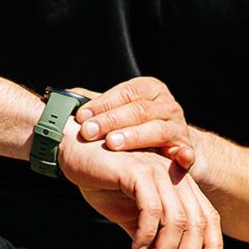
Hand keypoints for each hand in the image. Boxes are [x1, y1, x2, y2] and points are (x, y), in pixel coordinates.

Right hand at [59, 121, 222, 248]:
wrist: (76, 152)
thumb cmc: (105, 183)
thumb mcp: (132, 214)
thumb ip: (150, 233)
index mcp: (180, 185)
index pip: (209, 217)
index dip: (212, 244)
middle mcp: (175, 176)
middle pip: (198, 221)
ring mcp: (158, 171)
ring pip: (177, 218)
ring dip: (165, 248)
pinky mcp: (137, 170)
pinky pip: (151, 208)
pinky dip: (146, 234)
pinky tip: (136, 247)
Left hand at [75, 77, 195, 169]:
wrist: (172, 148)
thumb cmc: (136, 129)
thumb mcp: (118, 113)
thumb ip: (96, 105)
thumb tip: (61, 98)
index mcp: (150, 90)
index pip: (126, 93)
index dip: (102, 103)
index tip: (80, 117)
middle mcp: (167, 105)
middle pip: (139, 110)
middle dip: (111, 121)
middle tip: (88, 132)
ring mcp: (179, 127)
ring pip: (158, 129)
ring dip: (135, 136)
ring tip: (112, 144)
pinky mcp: (187, 150)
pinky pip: (187, 153)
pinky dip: (183, 155)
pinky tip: (178, 158)